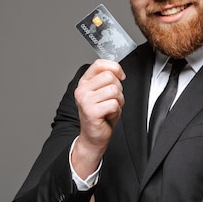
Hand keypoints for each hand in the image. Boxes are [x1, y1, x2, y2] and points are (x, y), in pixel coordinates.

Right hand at [72, 59, 125, 177]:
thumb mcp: (103, 93)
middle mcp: (82, 90)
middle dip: (118, 89)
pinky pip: (114, 104)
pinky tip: (109, 115)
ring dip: (118, 101)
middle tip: (113, 100)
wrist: (93, 137)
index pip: (100, 64)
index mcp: (84, 82)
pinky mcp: (91, 111)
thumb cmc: (101, 115)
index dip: (115, 68)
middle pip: (110, 77)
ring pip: (114, 90)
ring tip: (111, 108)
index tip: (120, 76)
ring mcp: (85, 100)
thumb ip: (107, 79)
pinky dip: (116, 110)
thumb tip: (118, 71)